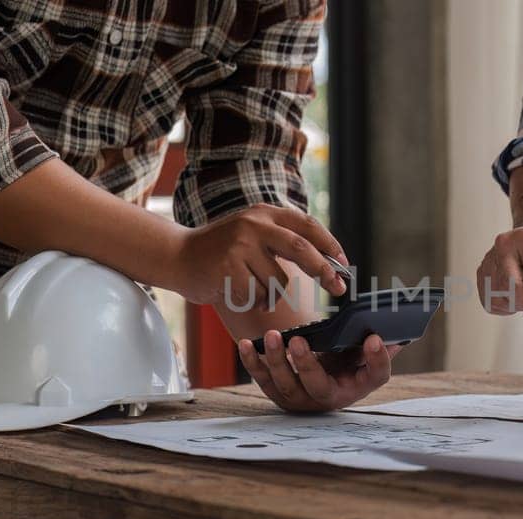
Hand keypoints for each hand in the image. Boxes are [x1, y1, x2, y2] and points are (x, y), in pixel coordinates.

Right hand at [170, 204, 348, 306]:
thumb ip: (281, 240)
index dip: (330, 245)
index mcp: (264, 213)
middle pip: (302, 250)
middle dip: (324, 272)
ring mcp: (240, 245)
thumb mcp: (251, 233)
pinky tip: (235, 292)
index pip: (307, 225)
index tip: (344, 264)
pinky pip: (256, 295)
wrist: (178, 257)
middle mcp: (253, 224)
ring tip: (250, 288)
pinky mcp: (228, 268)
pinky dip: (252, 301)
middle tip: (338, 289)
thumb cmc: (221, 252)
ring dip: (270, 295)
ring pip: (277, 282)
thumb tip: (327, 262)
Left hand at [236, 333, 402, 411]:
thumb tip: (390, 335)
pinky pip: (262, 378)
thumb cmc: (345, 368)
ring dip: (276, 360)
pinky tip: (247, 344)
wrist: (320, 381)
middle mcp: (324, 399)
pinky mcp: (276, 391)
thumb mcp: (364, 362)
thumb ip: (377, 352)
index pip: (371, 376)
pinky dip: (253, 362)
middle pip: (315, 386)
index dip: (375, 360)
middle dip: (306, 364)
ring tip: (274, 336)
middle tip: (299, 340)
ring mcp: (297, 398)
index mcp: (353, 388)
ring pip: (284, 384)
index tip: (374, 339)